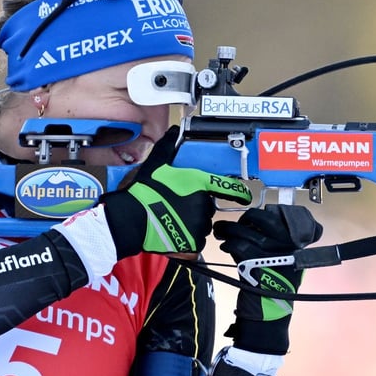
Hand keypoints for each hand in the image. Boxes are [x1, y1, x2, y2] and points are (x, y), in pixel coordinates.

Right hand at [101, 126, 251, 257]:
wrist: (131, 219)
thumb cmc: (143, 192)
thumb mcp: (155, 165)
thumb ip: (167, 147)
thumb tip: (173, 131)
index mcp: (199, 185)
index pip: (228, 188)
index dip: (239, 193)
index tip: (244, 196)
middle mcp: (203, 206)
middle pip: (207, 209)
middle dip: (196, 208)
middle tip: (176, 206)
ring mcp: (199, 226)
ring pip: (201, 226)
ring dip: (191, 224)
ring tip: (171, 220)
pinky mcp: (192, 244)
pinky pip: (195, 242)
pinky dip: (186, 240)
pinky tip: (171, 232)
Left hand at [213, 204, 322, 354]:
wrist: (270, 312)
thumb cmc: (277, 285)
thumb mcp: (287, 260)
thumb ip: (280, 240)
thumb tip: (259, 220)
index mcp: (298, 243)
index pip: (288, 215)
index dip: (270, 212)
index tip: (262, 214)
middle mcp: (288, 244)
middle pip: (264, 218)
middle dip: (248, 218)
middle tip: (239, 223)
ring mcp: (272, 252)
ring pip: (246, 230)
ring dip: (229, 229)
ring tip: (221, 231)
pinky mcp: (255, 260)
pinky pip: (237, 244)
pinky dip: (227, 243)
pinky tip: (225, 245)